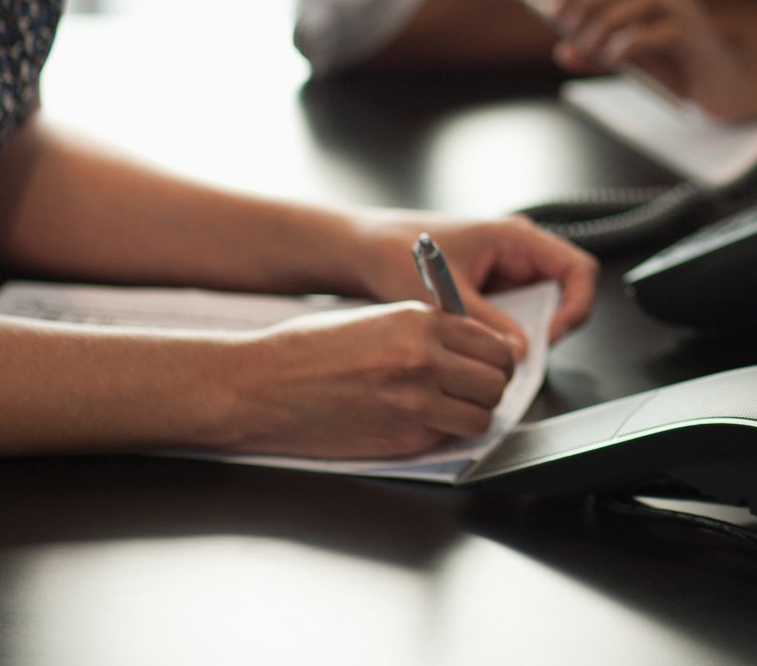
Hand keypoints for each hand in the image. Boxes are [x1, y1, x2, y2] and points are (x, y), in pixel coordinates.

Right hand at [224, 300, 516, 458]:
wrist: (259, 386)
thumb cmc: (306, 351)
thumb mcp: (376, 319)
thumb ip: (426, 331)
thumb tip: (466, 348)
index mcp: (420, 321)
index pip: (493, 342)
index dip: (494, 357)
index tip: (486, 364)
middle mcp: (425, 358)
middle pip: (497, 378)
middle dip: (490, 386)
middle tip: (472, 391)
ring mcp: (415, 400)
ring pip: (483, 414)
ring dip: (472, 414)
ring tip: (450, 410)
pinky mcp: (401, 437)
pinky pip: (449, 437)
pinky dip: (445, 435)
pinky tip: (422, 424)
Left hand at [346, 211, 597, 356]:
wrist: (362, 251)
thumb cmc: (395, 252)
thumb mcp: (445, 294)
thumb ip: (487, 323)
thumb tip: (521, 352)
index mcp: (516, 237)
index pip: (578, 269)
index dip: (576, 305)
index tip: (551, 335)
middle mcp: (519, 252)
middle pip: (565, 291)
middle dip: (551, 326)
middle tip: (524, 354)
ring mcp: (507, 271)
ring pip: (542, 308)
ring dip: (528, 333)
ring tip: (501, 354)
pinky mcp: (493, 290)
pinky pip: (518, 316)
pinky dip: (509, 335)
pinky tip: (486, 349)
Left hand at [537, 0, 754, 117]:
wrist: (724, 88)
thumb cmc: (675, 66)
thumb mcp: (629, 58)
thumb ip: (597, 52)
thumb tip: (562, 52)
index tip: (553, 10)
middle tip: (568, 31)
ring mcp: (687, 9)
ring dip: (606, 24)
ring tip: (590, 49)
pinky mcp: (698, 37)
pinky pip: (662, 31)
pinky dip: (631, 44)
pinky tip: (616, 59)